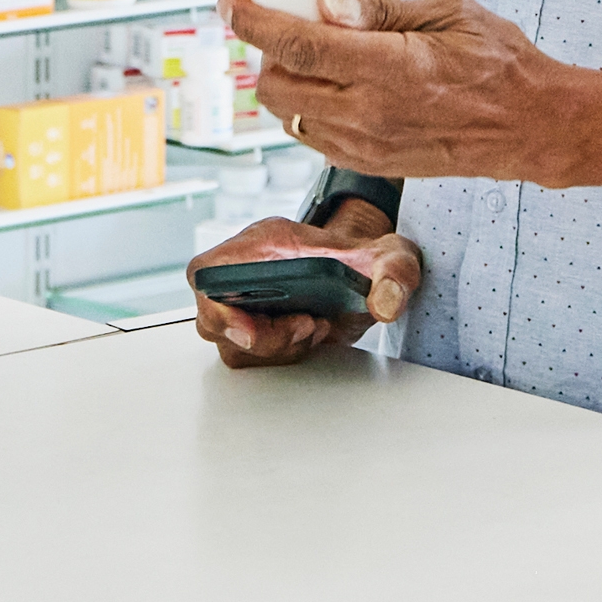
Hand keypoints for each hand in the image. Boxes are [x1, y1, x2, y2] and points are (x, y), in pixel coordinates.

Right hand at [184, 205, 420, 367]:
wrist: (365, 273)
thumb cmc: (363, 258)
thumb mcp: (391, 256)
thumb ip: (395, 271)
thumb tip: (385, 303)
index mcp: (262, 245)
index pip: (206, 272)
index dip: (212, 303)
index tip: (250, 330)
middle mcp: (245, 275)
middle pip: (215, 319)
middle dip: (261, 337)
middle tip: (306, 327)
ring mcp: (248, 305)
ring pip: (235, 345)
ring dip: (275, 348)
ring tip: (316, 327)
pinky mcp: (260, 331)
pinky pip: (255, 357)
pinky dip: (283, 355)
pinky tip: (313, 336)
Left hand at [225, 0, 575, 183]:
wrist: (530, 126)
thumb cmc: (498, 60)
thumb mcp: (447, 12)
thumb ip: (379, 10)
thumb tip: (323, 3)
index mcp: (387, 68)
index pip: (295, 46)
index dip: (253, 23)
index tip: (230, 3)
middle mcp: (369, 113)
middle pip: (277, 88)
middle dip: (265, 52)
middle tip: (284, 24)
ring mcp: (368, 145)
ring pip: (291, 116)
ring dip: (286, 83)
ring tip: (314, 54)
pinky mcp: (373, 163)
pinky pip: (316, 137)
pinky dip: (309, 108)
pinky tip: (336, 85)